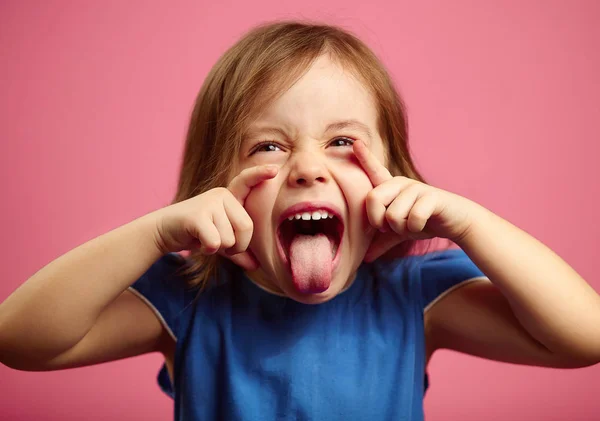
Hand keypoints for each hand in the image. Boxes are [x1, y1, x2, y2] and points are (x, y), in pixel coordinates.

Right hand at [152, 165, 277, 269]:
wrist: (163, 232)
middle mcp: (221, 195)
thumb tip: (255, 265)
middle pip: (247, 227)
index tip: (275, 170)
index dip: (259, 174)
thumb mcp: (220, 241)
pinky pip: (215, 242)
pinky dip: (208, 249)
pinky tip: (197, 242)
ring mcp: (209, 202)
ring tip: (203, 238)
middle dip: (237, 245)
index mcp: (229, 198)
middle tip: (219, 244)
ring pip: (230, 239)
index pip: (246, 182)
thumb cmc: (195, 235)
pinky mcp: (197, 215)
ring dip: (218, 248)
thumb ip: (238, 251)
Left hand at [353, 140, 474, 261]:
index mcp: (390, 188)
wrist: (455, 222)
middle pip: (373, 198)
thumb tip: (364, 259)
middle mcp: (401, 184)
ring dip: (401, 228)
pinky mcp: (431, 196)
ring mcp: (416, 188)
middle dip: (378, 221)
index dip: (365, 158)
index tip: (354, 142)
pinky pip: (413, 218)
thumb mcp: (400, 232)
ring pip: (392, 215)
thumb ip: (381, 242)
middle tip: (389, 228)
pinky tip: (423, 225)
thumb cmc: (425, 223)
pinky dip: (415, 228)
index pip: (374, 171)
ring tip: (411, 225)